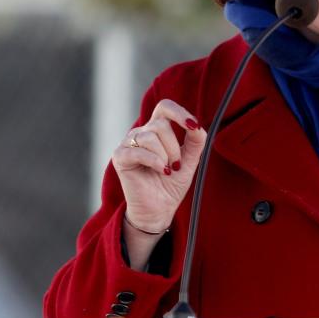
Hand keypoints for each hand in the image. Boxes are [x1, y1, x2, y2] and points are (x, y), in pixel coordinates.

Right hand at [111, 99, 206, 233]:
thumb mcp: (190, 161)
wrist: (159, 210)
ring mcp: (128, 144)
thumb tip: (197, 125)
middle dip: (174, 147)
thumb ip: (195, 141)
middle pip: (160, 124)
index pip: (165, 108)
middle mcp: (141, 133)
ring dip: (165, 156)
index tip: (193, 126)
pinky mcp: (120, 157)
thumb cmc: (171, 185)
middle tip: (176, 166)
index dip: (179, 112)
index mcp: (157, 130)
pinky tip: (161, 171)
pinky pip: (138, 151)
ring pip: (150, 136)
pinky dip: (154, 161)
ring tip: (166, 171)